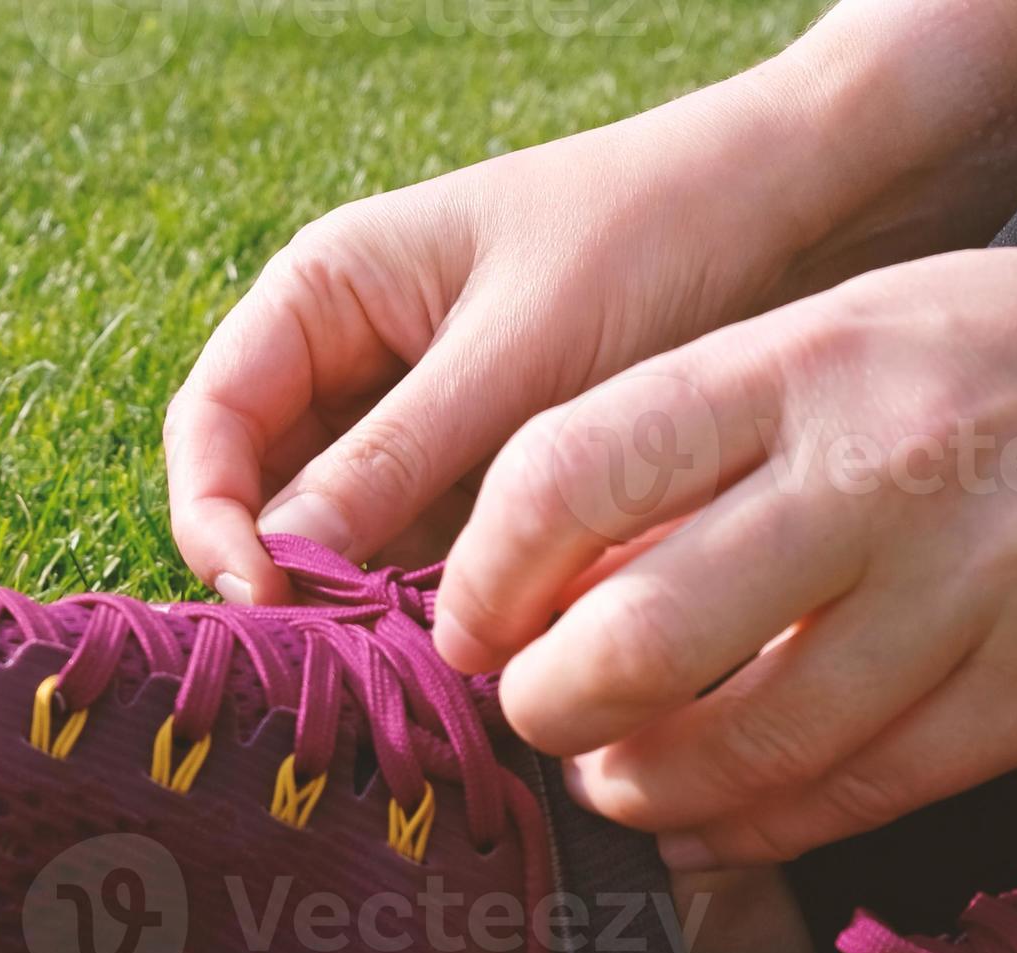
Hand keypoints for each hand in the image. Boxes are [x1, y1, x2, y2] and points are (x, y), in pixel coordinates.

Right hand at [163, 72, 851, 604]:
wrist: (803, 214)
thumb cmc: (650, 236)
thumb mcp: (516, 351)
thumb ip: (394, 459)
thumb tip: (281, 570)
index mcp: (325, 295)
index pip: (214, 422)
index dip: (213, 514)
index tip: (264, 595)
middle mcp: (355, 368)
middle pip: (267, 500)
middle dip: (291, 584)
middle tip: (332, 667)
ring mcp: (422, 436)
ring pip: (348, 550)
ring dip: (368, 612)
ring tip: (412, 673)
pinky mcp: (489, 490)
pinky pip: (429, 567)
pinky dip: (439, 614)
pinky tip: (475, 657)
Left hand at [432, 215, 1016, 869]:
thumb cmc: (995, 358)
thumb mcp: (829, 337)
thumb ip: (689, 444)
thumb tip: (531, 589)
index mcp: (802, 360)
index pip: (568, 476)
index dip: (486, 580)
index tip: (473, 625)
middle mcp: (885, 468)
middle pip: (640, 637)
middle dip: (547, 707)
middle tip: (536, 716)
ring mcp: (980, 585)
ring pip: (749, 745)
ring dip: (647, 787)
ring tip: (618, 776)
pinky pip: (861, 793)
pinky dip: (760, 823)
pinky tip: (717, 814)